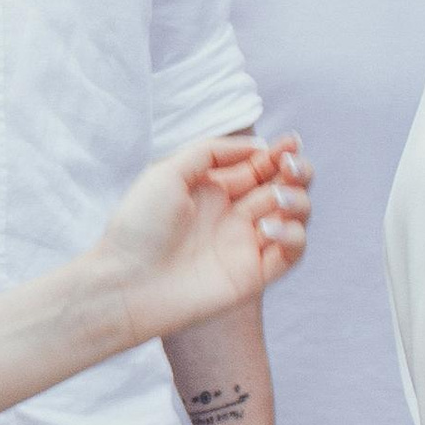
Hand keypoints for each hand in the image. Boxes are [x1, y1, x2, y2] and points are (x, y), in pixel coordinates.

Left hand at [90, 135, 308, 347]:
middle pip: (285, 187)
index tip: (289, 141)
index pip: (260, 167)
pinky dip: (291, 236)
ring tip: (276, 197)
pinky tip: (266, 228)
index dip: (279, 153)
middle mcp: (233, 216)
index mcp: (214, 190)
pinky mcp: (253, 274)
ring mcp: (245, 244)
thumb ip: (211, 152)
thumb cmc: (139, 226)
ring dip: (297, 201)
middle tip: (289, 164)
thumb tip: (257, 146)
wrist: (126, 282)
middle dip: (298, 171)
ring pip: (295, 217)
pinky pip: (291, 252)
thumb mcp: (168, 172)